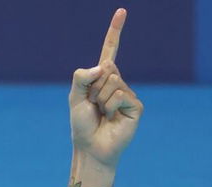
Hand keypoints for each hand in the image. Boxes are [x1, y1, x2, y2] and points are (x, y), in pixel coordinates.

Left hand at [69, 8, 142, 169]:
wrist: (91, 147)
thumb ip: (82, 78)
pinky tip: (112, 118)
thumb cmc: (82, 125)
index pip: (110, 50)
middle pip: (106, 69)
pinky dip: (110, 106)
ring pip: (112, 82)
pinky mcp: (136, 105)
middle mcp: (117, 83)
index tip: (122, 11)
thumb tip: (103, 66)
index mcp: (102, 78)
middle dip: (93, 89)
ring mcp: (128, 93)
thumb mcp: (75, 98)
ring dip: (101, 99)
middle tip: (94, 106)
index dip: (115, 31)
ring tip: (102, 113)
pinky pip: (120, 94)